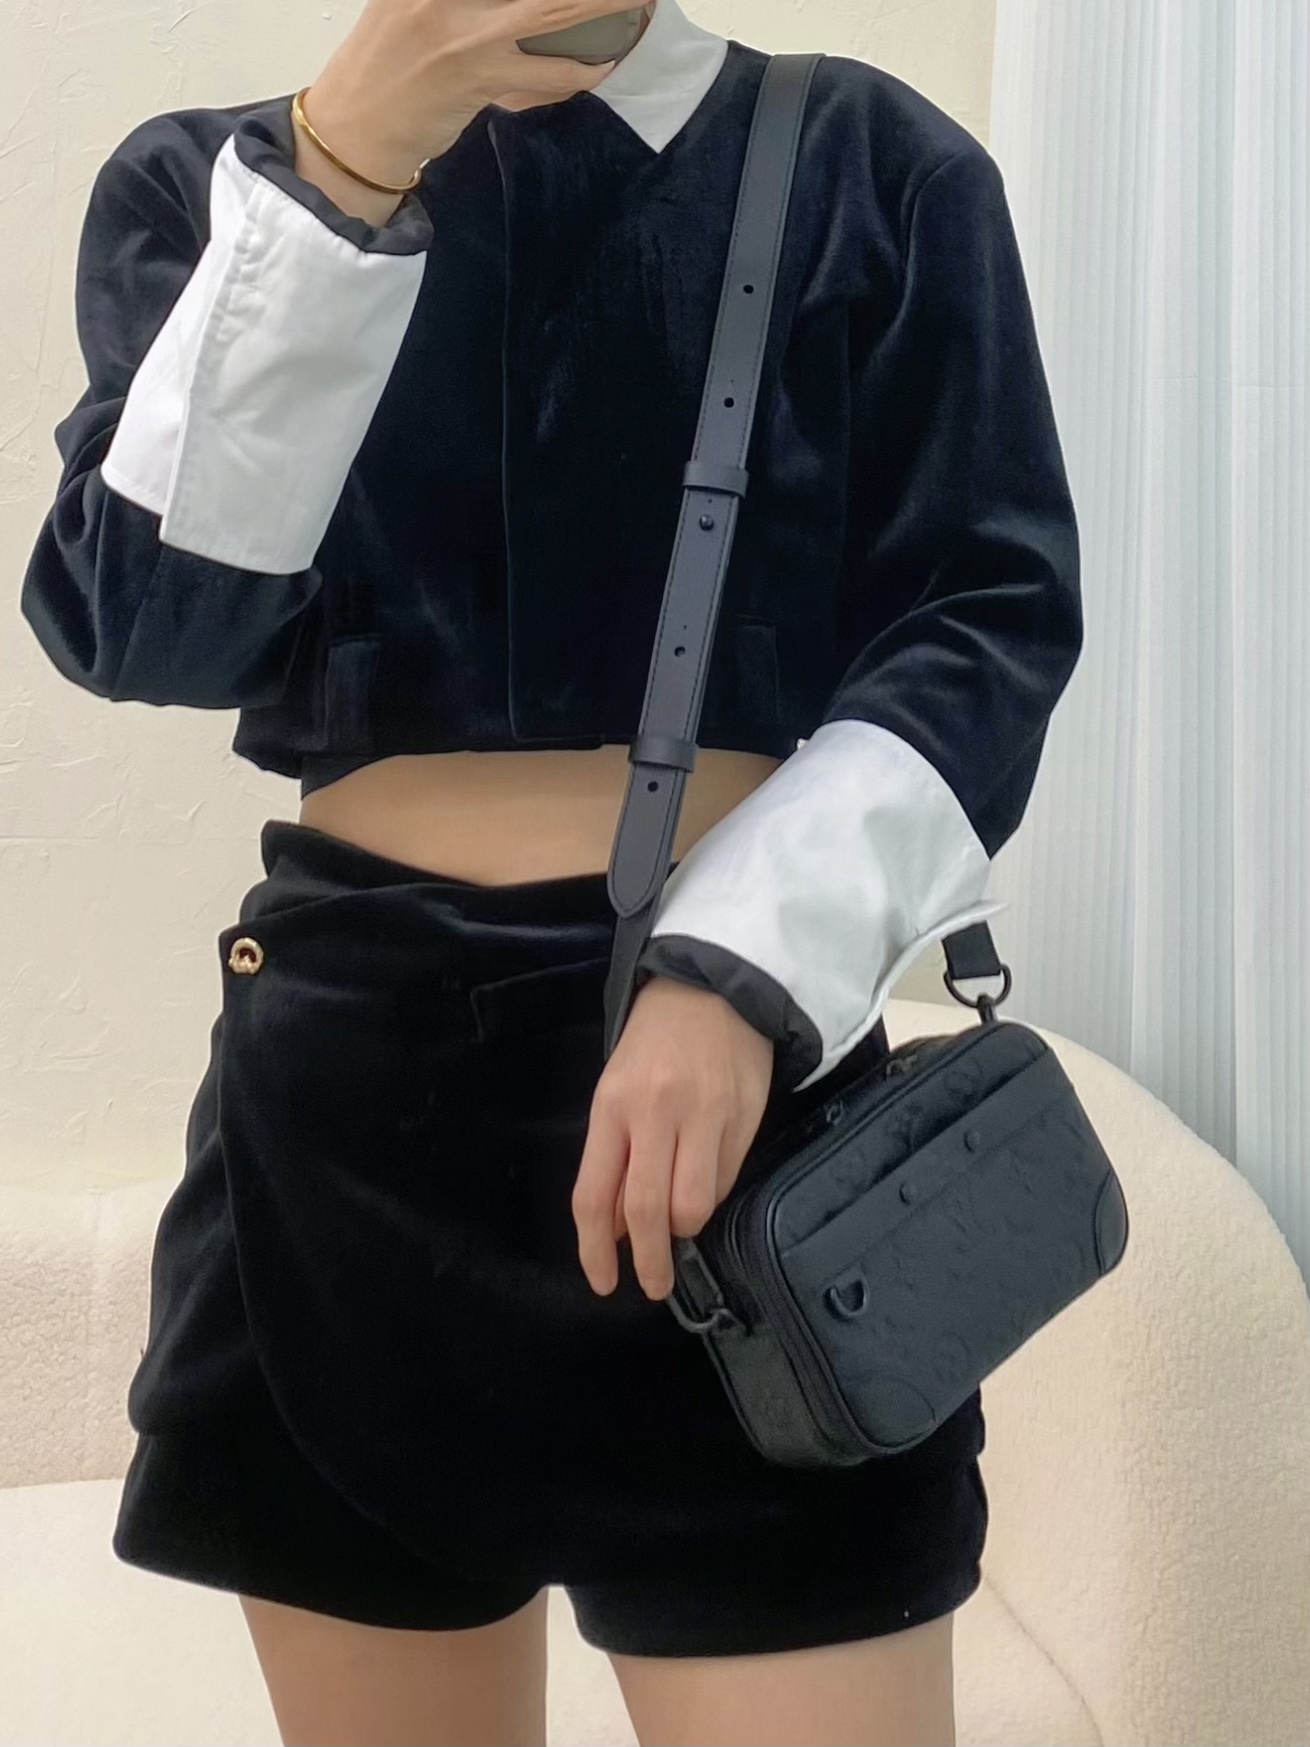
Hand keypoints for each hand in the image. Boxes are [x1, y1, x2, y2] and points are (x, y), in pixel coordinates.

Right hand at [304, 0, 635, 175]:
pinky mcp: (479, 78)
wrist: (357, 130)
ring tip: (640, 2)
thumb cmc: (386, 62)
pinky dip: (579, 69)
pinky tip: (603, 62)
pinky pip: (547, 73)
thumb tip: (536, 8)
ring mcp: (464, 32)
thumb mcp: (406, 0)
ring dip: (605, 8)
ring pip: (553, 11)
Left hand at [572, 975, 774, 1299]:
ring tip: (682, 1219)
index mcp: (613, 1106)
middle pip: (648, 1210)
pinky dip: (713, 1194)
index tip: (603, 1283)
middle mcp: (657, 1113)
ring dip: (686, 1227)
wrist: (714, 988)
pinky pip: (727, 1179)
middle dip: (649, 1261)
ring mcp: (706, 1116)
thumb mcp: (615, 1090)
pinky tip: (705, 1177)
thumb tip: (618, 1229)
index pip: (595, 1196)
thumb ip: (615, 1158)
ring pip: (696, 1205)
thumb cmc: (654, 1042)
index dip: (595, 1251)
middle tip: (653, 1284)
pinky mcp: (746, 1118)